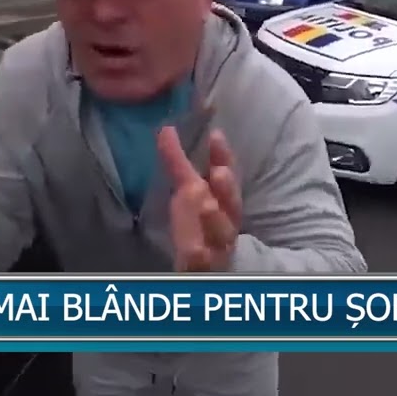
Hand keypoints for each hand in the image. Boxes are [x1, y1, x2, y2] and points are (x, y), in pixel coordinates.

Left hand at [157, 127, 241, 271]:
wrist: (207, 267)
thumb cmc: (200, 222)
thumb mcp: (189, 190)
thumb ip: (178, 162)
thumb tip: (165, 129)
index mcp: (222, 199)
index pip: (225, 175)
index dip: (222, 157)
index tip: (215, 135)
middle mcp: (226, 220)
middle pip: (231, 203)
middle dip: (227, 187)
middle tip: (219, 172)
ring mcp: (219, 245)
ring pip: (222, 233)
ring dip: (216, 220)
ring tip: (207, 206)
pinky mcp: (207, 266)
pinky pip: (205, 262)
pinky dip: (202, 257)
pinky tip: (195, 250)